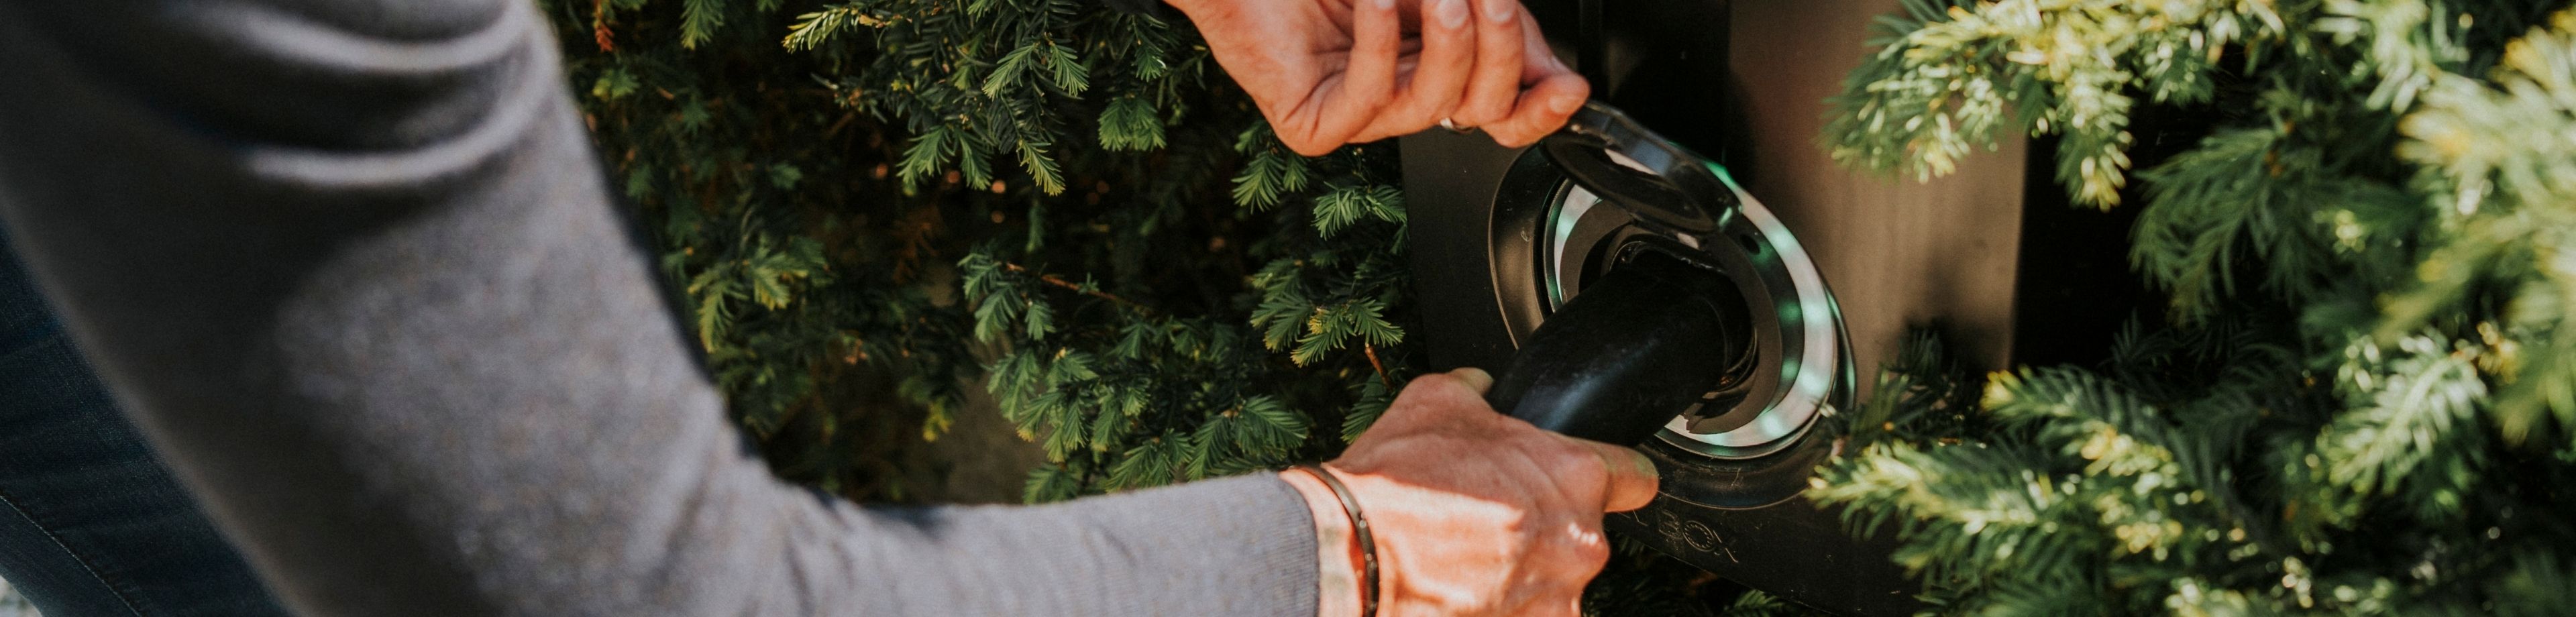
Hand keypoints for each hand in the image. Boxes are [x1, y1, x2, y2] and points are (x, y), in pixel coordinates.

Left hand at [1168, 0, 1589, 155]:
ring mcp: (1358, 116)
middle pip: (1481, 108)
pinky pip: (1369, 98)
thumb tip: (1557, 69)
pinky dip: (1380, 44)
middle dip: (1501, 50)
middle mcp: (1399, 97)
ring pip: (1435, 105)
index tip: (1571, 88)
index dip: (1539, 108)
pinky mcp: (1313, 126)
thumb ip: (1491, 20)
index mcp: (1432, 68)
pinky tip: (1378, 1)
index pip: (1500, 111)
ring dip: (1450, 43)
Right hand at [1280, 368, 1657, 616]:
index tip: (1592, 482)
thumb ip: (1476, 391)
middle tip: (1489, 521)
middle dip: (1544, 528)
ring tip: (1463, 562)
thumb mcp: (1434, 402)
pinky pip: (1527, 614)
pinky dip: (1500, 607)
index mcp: (1575, 476)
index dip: (1612, 475)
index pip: (1636, 476)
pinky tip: (1459, 591)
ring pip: (1553, 583)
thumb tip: (1480, 388)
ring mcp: (1557, 600)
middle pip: (1583, 535)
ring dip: (1521, 574)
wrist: (1350, 559)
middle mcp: (1580, 544)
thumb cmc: (1396, 487)